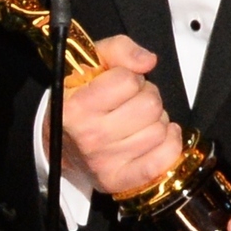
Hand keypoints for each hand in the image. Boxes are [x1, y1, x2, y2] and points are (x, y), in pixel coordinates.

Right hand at [61, 34, 187, 195]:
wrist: (60, 144)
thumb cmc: (79, 99)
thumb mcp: (90, 65)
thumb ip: (119, 49)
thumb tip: (148, 61)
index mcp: (77, 107)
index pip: (127, 80)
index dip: (129, 76)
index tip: (119, 83)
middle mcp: (90, 137)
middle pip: (149, 106)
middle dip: (146, 97)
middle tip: (131, 102)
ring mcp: (106, 162)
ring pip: (160, 130)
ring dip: (156, 120)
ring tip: (138, 120)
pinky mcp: (121, 181)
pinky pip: (165, 158)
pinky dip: (169, 143)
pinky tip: (158, 135)